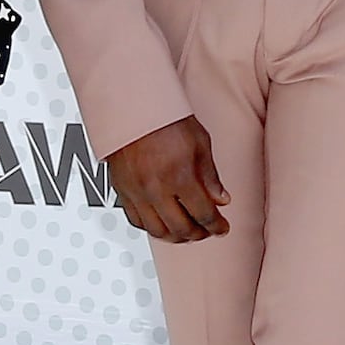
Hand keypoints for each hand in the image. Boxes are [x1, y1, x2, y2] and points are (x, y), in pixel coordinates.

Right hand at [104, 115, 232, 241]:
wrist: (133, 108)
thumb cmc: (165, 118)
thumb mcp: (200, 143)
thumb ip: (210, 176)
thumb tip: (221, 199)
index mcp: (180, 177)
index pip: (204, 215)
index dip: (217, 226)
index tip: (222, 227)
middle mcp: (156, 189)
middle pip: (181, 228)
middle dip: (198, 234)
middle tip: (206, 230)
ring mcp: (137, 192)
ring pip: (157, 231)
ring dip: (175, 236)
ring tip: (186, 230)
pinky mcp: (122, 191)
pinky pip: (137, 221)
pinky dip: (152, 227)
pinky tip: (162, 222)